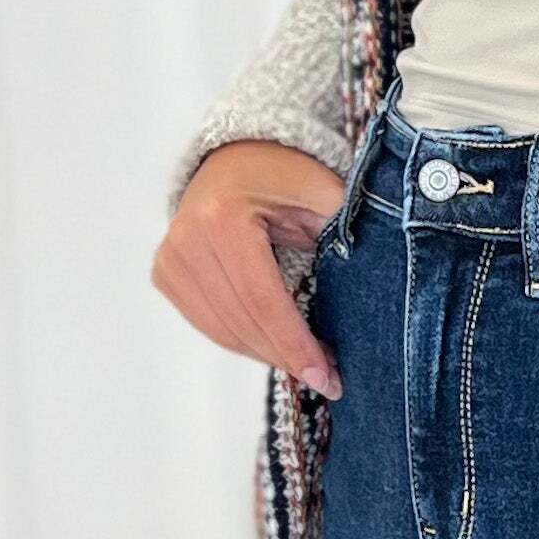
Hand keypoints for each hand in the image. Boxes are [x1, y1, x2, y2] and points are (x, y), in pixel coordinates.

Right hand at [151, 141, 345, 396]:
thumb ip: (344, 236)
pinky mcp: (165, 274)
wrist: (238, 159)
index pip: (262, 300)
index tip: (329, 379)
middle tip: (331, 378)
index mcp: (222, 216)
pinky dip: (247, 343)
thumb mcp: (323, 194)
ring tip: (311, 365)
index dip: (296, 345)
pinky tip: (279, 347)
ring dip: (270, 356)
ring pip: (224, 333)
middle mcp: (186, 238)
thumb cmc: (287, 177)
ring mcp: (170, 258)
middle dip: (288, 357)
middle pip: (242, 323)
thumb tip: (372, 297)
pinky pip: (210, 326)